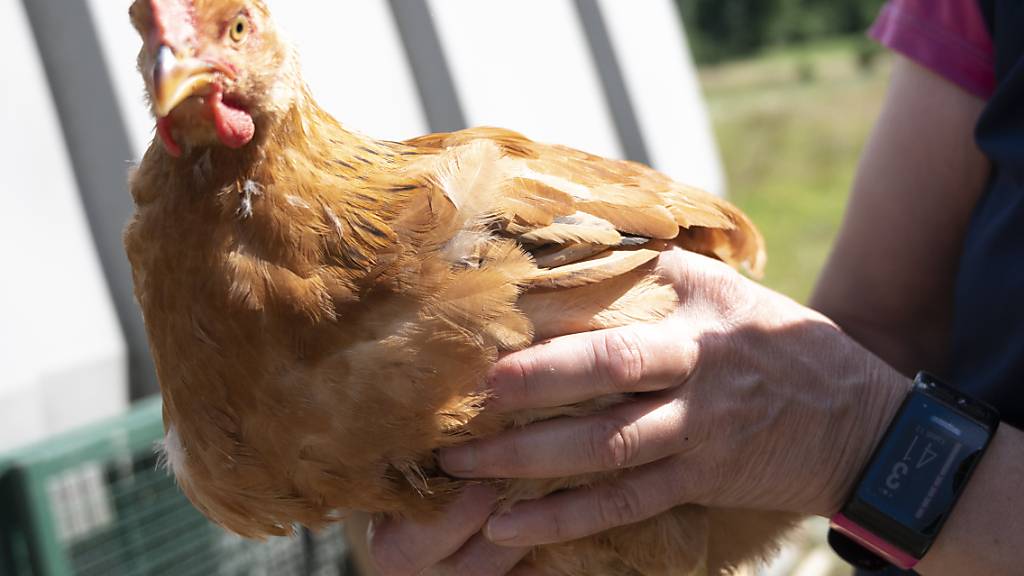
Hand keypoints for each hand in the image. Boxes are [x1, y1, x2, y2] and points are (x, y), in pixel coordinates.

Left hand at [370, 249, 910, 572]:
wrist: (866, 424)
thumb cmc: (783, 346)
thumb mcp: (733, 291)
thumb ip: (663, 270)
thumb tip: (582, 242)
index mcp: (701, 309)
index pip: (620, 296)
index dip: (553, 305)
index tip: (488, 313)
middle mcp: (698, 364)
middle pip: (606, 368)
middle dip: (531, 382)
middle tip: (464, 393)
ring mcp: (700, 429)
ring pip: (605, 446)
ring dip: (527, 459)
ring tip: (460, 466)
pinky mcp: (701, 480)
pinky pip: (624, 504)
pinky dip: (565, 520)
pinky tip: (511, 528)